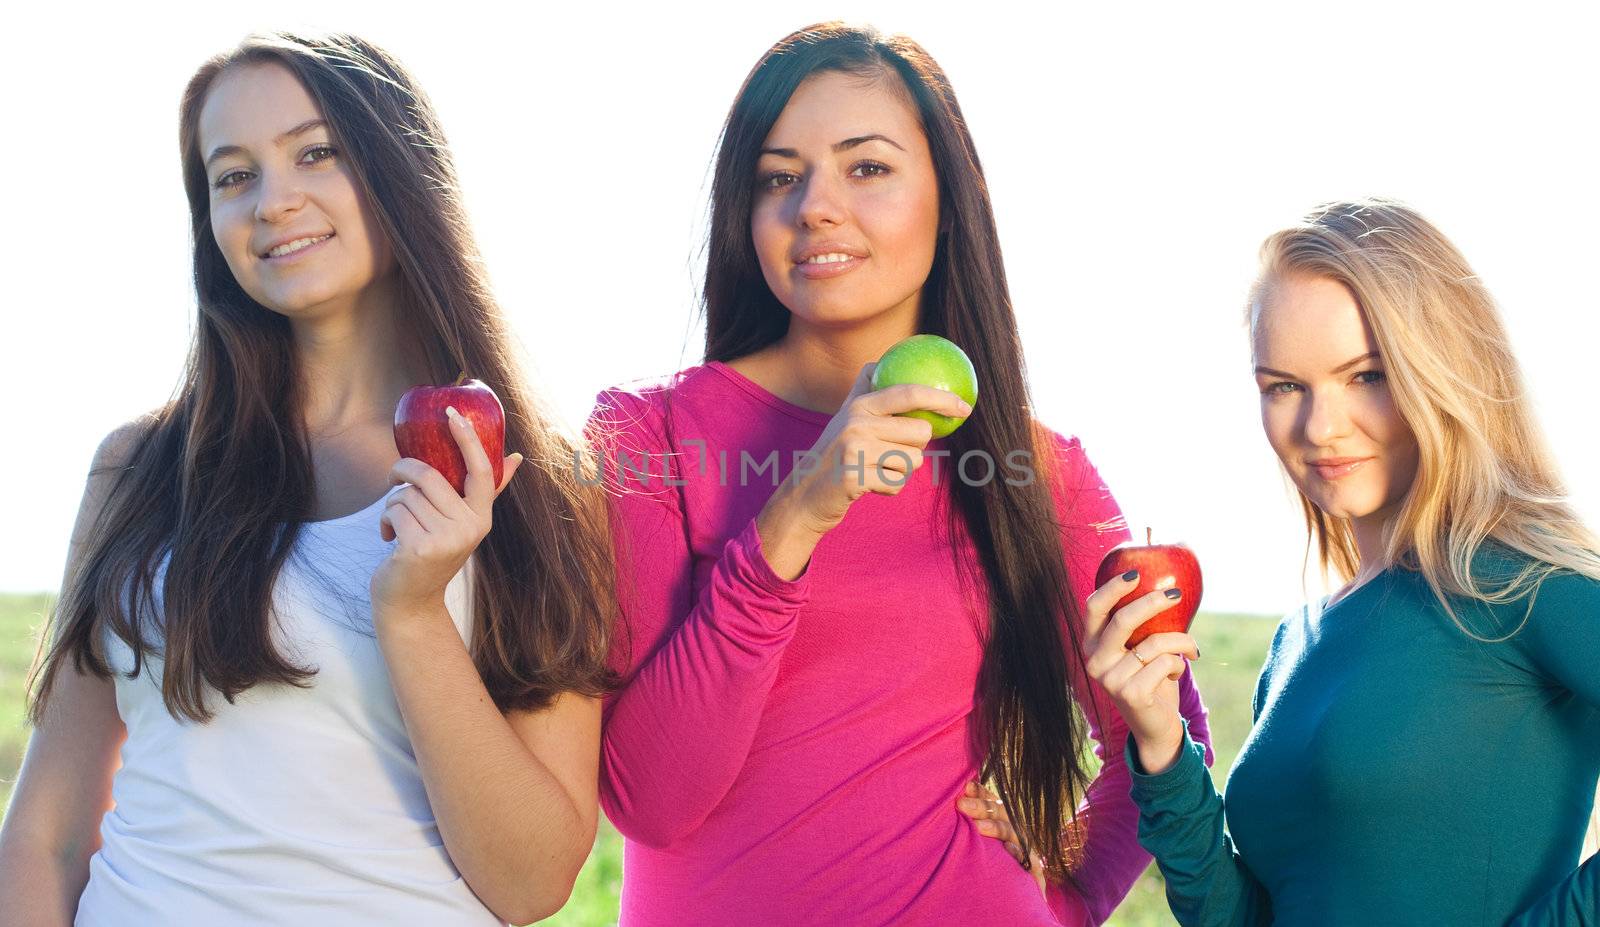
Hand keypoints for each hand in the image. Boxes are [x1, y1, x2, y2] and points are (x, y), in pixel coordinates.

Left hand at [370, 405, 522, 615]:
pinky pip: (395, 512)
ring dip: (392, 505)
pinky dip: (385, 521)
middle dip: (403, 472)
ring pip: (407, 494)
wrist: (411, 601)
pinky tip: (389, 538)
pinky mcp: (420, 548)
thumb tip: (516, 457)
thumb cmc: (432, 554)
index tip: (452, 413)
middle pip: (429, 476)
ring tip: (397, 525)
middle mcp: (470, 527)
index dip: (467, 439)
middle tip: (393, 478)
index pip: (481, 470)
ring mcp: (447, 539)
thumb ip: (485, 492)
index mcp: (481, 517)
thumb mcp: (460, 523)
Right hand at [756, 363, 970, 577]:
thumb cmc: (834, 454)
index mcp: (859, 404)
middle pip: (919, 432)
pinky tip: (868, 485)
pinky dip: (889, 489)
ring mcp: (855, 449)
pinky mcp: (856, 477)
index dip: (940, 398)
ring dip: (900, 471)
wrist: (804, 495)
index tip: (964, 408)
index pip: (908, 393)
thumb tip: (880, 359)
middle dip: (914, 448)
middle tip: (888, 454)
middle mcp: (856, 422)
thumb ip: (863, 390)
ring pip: (912, 461)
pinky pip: (897, 484)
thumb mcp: (843, 417)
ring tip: (874, 469)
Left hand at [957, 781, 1047, 899]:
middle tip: (961, 803)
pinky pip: (1030, 862)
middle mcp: (1016, 837)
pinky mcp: (1035, 876)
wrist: (1016, 910)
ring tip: (978, 827)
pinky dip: (1019, 854)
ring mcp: (1027, 854)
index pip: (994, 805)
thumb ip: (969, 831)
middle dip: (982, 808)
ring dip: (997, 828)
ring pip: (1014, 834)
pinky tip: (1008, 849)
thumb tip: (951, 806)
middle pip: (1002, 816)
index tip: (967, 787)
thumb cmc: (991, 874)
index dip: (982, 794)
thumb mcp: (981, 850)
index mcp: (1004, 827)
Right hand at [1081, 571, 1198, 773]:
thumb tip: (1167, 586)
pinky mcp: (1131, 694)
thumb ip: (1141, 625)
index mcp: (1092, 644)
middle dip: (1153, 602)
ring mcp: (1110, 679)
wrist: (1155, 726)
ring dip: (1182, 642)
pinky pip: (1166, 663)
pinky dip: (1179, 665)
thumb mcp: (1140, 649)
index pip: (1093, 607)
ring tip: (1191, 650)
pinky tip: (1175, 674)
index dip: (1112, 587)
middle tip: (1176, 595)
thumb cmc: (1150, 679)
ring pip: (1155, 643)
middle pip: (1123, 620)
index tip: (1136, 574)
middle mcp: (1094, 661)